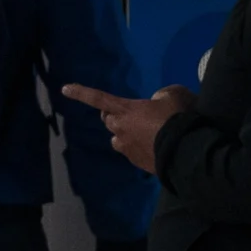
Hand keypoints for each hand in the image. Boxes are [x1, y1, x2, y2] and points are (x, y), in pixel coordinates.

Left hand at [64, 82, 191, 176]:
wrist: (186, 150)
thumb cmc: (177, 118)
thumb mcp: (173, 96)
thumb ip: (161, 95)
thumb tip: (157, 101)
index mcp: (126, 110)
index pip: (98, 98)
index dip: (81, 93)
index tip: (64, 89)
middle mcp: (120, 129)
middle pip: (108, 120)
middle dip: (114, 116)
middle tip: (130, 115)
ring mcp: (126, 147)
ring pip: (117, 138)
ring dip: (125, 134)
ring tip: (144, 133)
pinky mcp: (136, 162)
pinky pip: (131, 152)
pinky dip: (139, 148)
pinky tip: (154, 147)